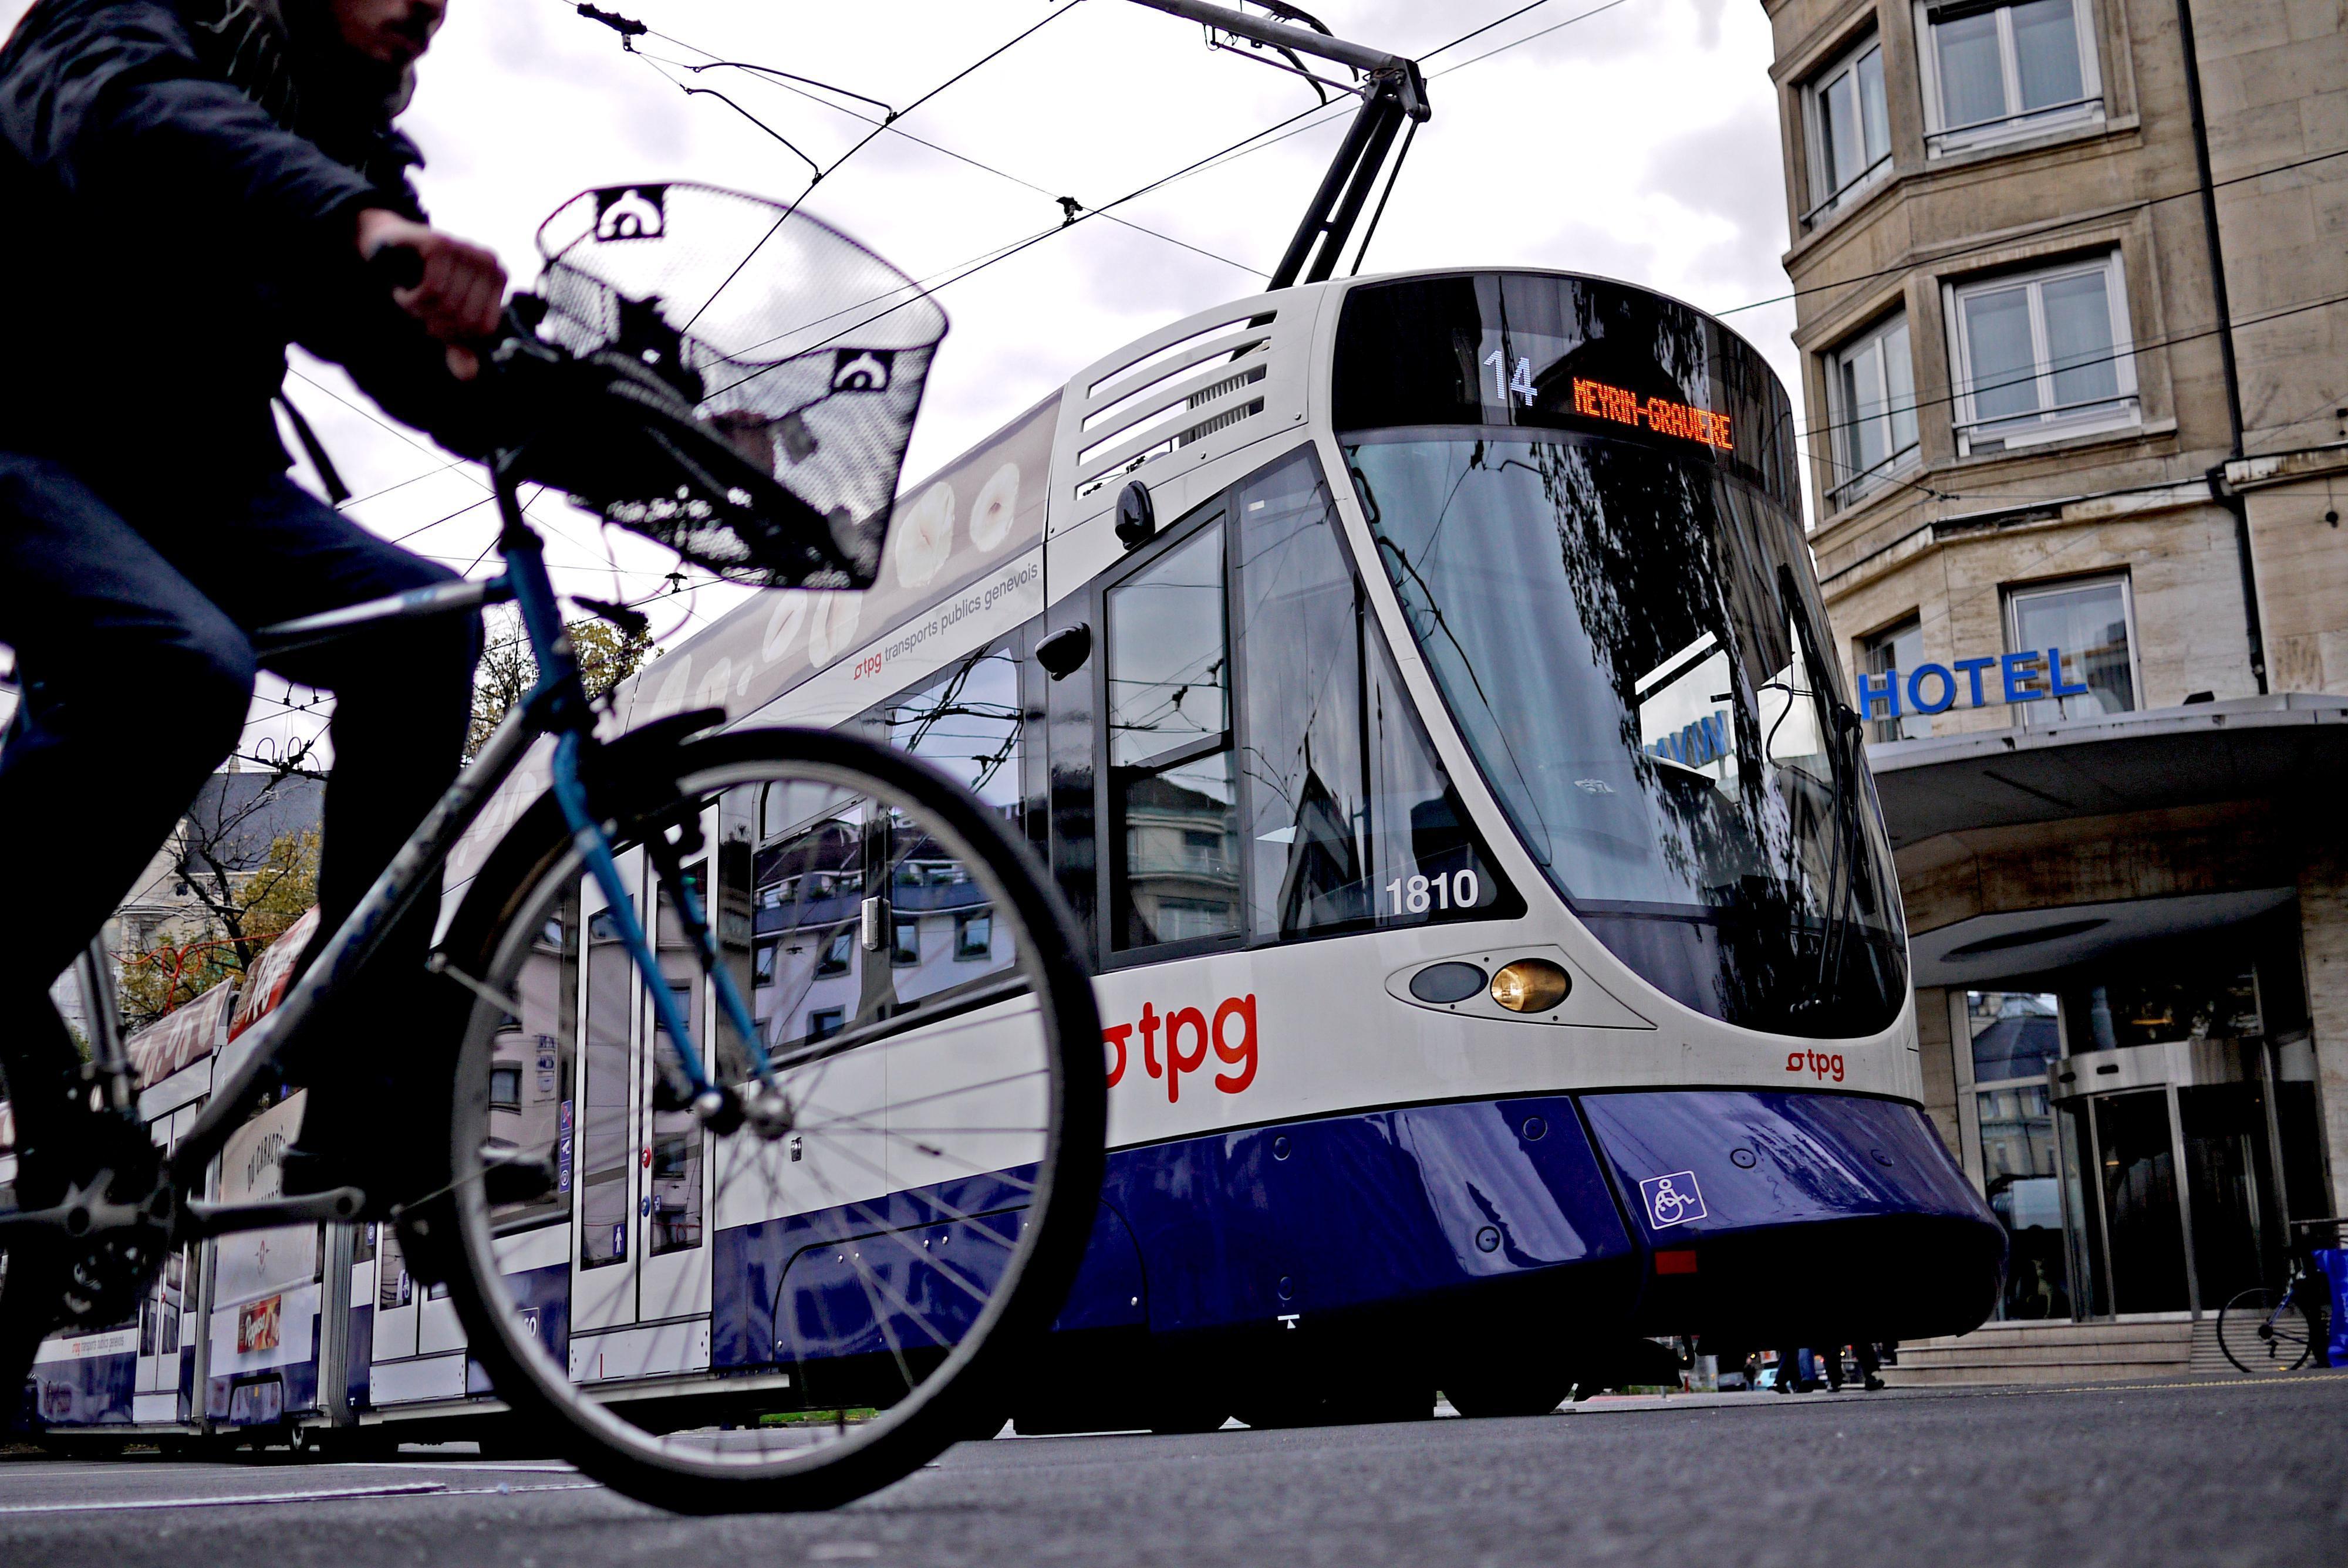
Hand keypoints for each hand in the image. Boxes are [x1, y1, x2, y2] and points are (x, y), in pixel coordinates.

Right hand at [354, 208, 505, 380]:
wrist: (387, 247)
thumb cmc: (420, 282)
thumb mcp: (443, 317)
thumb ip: (458, 345)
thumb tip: (469, 376)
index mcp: (498, 277)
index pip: (482, 329)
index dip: (453, 335)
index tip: (434, 321)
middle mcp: (489, 261)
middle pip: (465, 320)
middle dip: (434, 323)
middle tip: (418, 308)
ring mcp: (466, 249)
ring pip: (447, 306)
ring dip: (419, 311)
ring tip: (409, 297)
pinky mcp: (440, 243)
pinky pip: (432, 291)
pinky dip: (411, 300)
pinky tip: (402, 290)